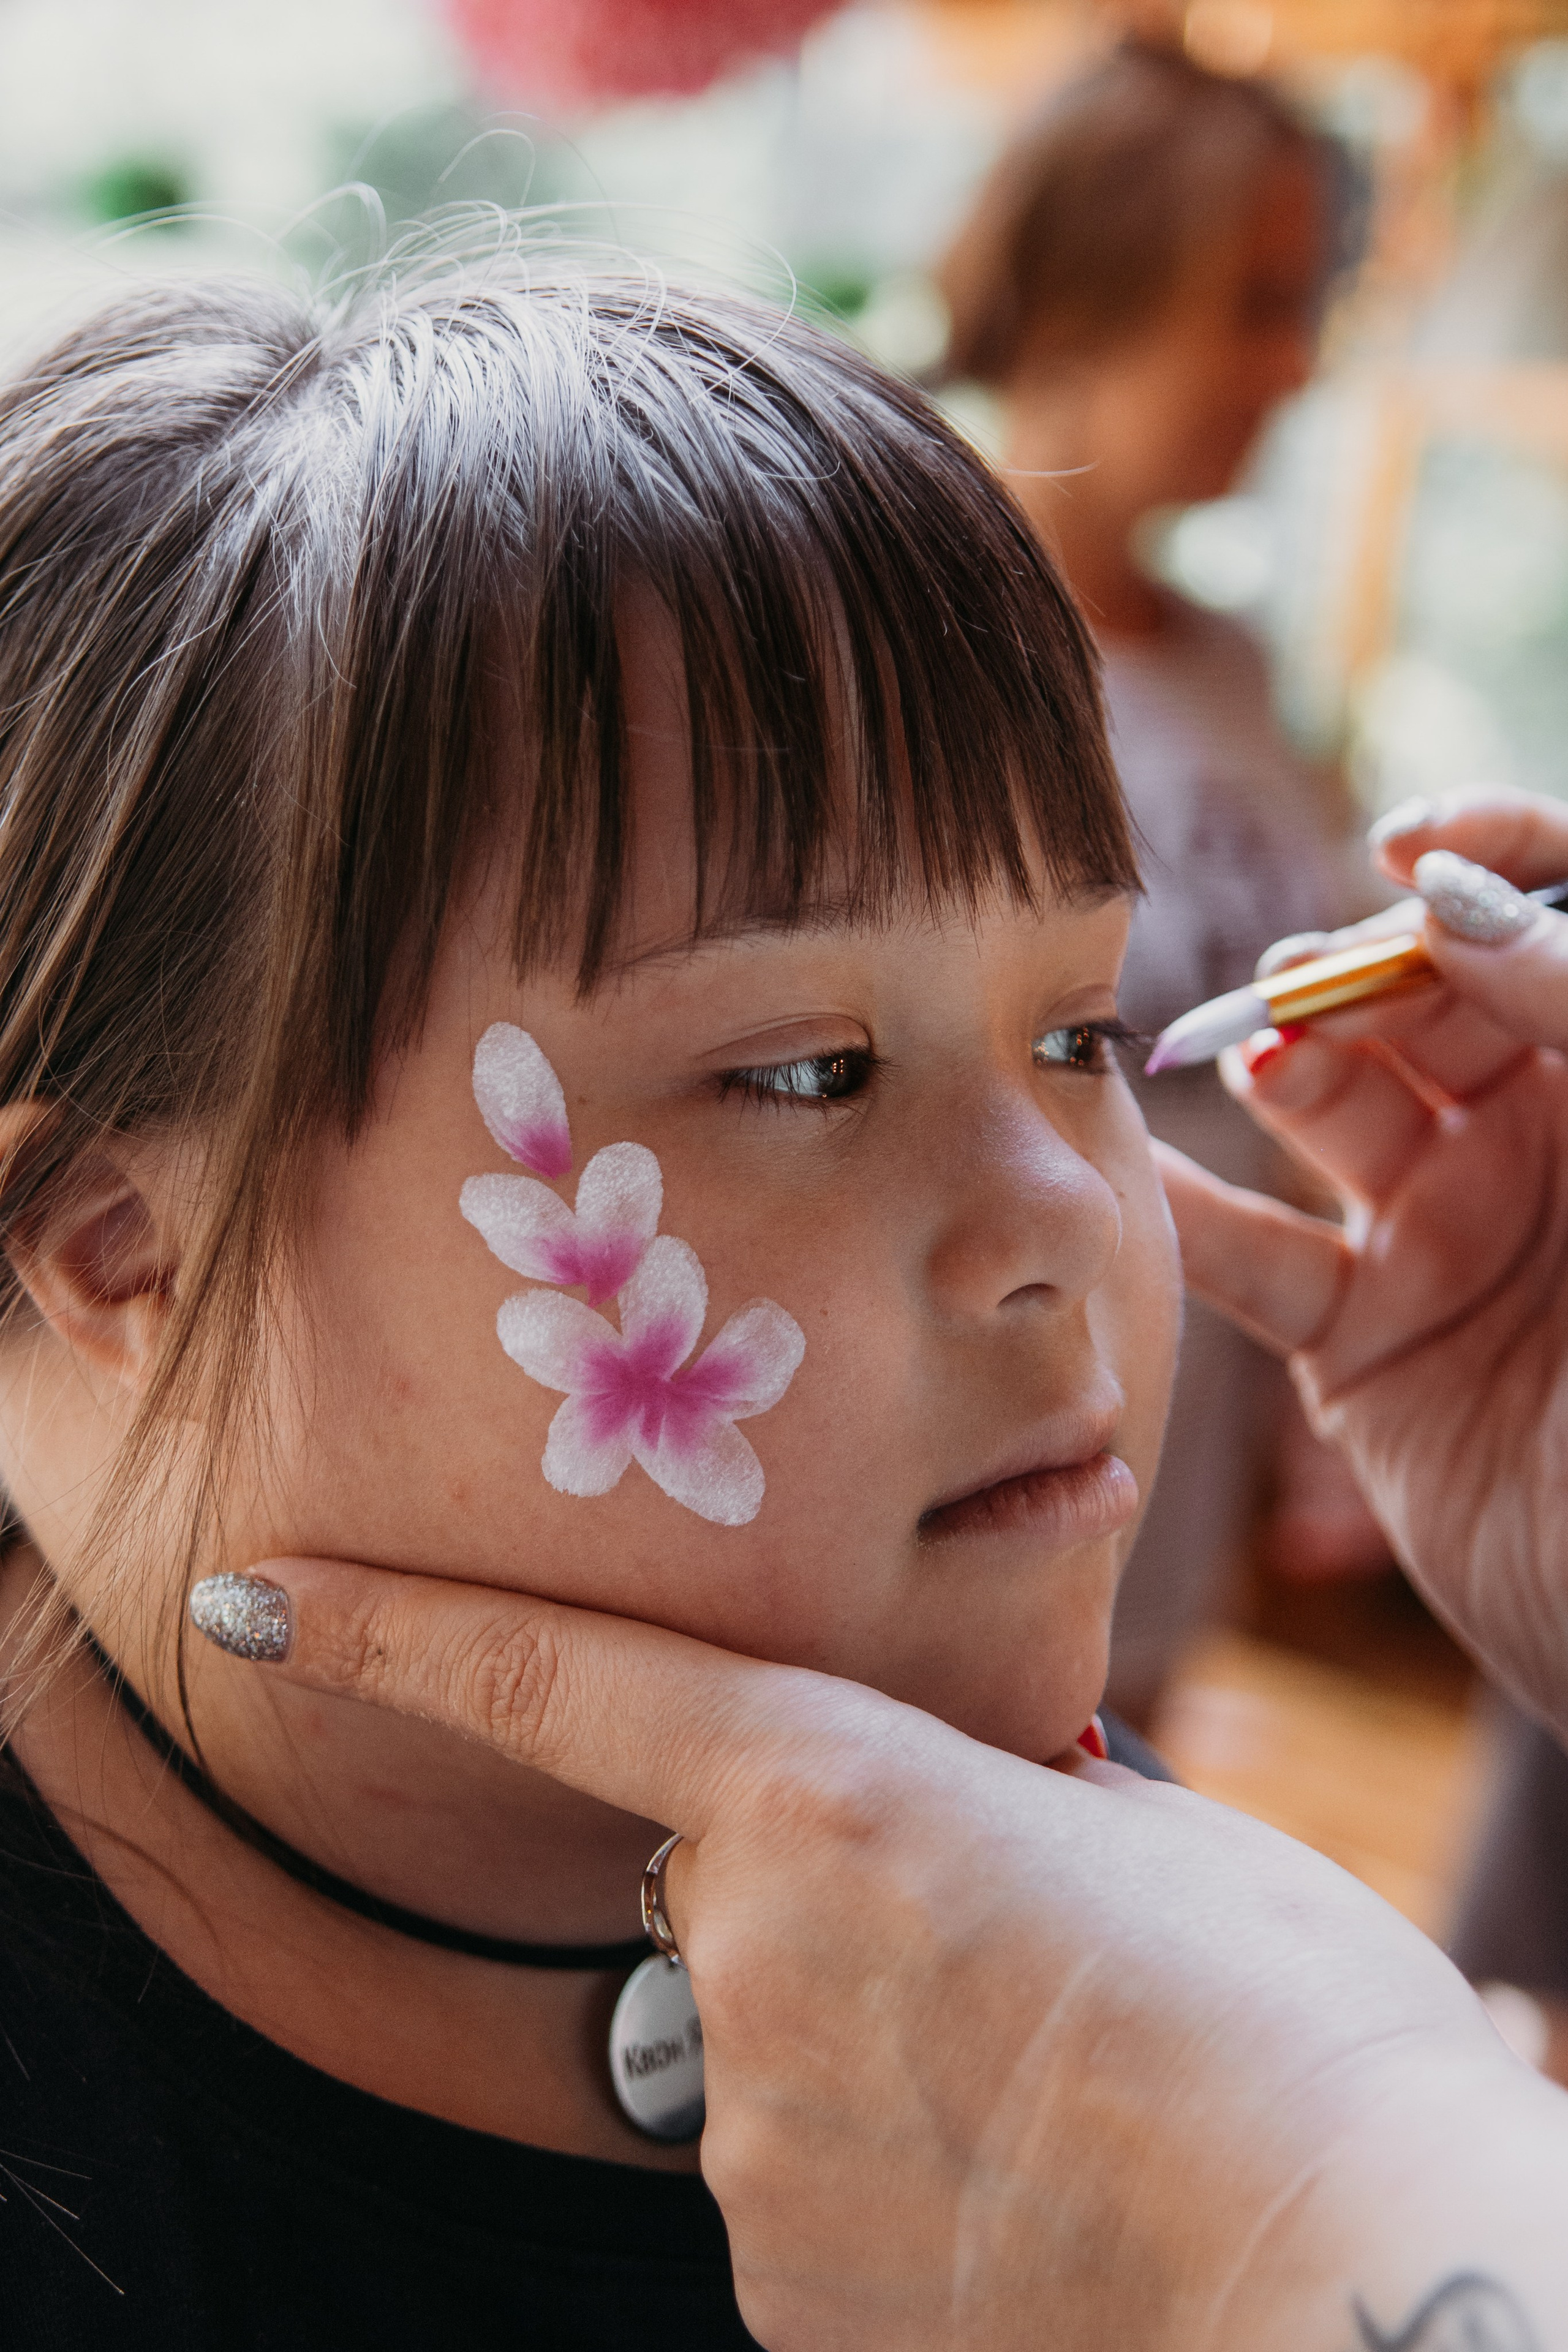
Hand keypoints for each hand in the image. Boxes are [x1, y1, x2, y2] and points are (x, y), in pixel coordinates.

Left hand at [213, 1550, 1567, 2351]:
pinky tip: (1022, 2198)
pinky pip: (803, 2194)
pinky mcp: (781, 2294)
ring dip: (879, 2051)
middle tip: (1011, 1958)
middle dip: (824, 1899)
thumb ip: (1017, 1803)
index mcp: (830, 1796)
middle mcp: (750, 1957)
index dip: (390, 1630)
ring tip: (1059, 2094)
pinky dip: (888, 2179)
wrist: (1356, 2282)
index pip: (557, 1685)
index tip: (250, 1593)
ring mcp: (753, 2144)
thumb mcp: (1155, 1841)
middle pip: (725, 1892)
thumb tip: (989, 1812)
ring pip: (773, 2051)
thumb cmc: (1287, 2027)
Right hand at [1157, 787, 1567, 1733]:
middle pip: (1425, 996)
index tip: (1407, 848)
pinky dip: (1187, 1221)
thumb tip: (1441, 897)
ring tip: (1267, 1057)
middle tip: (1318, 984)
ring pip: (1333, 1109)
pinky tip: (1140, 1175)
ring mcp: (1447, 1236)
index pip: (1551, 917)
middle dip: (1365, 965)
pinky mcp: (1367, 1342)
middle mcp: (1540, 1139)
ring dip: (1283, 1063)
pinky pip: (1260, 1262)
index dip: (1490, 855)